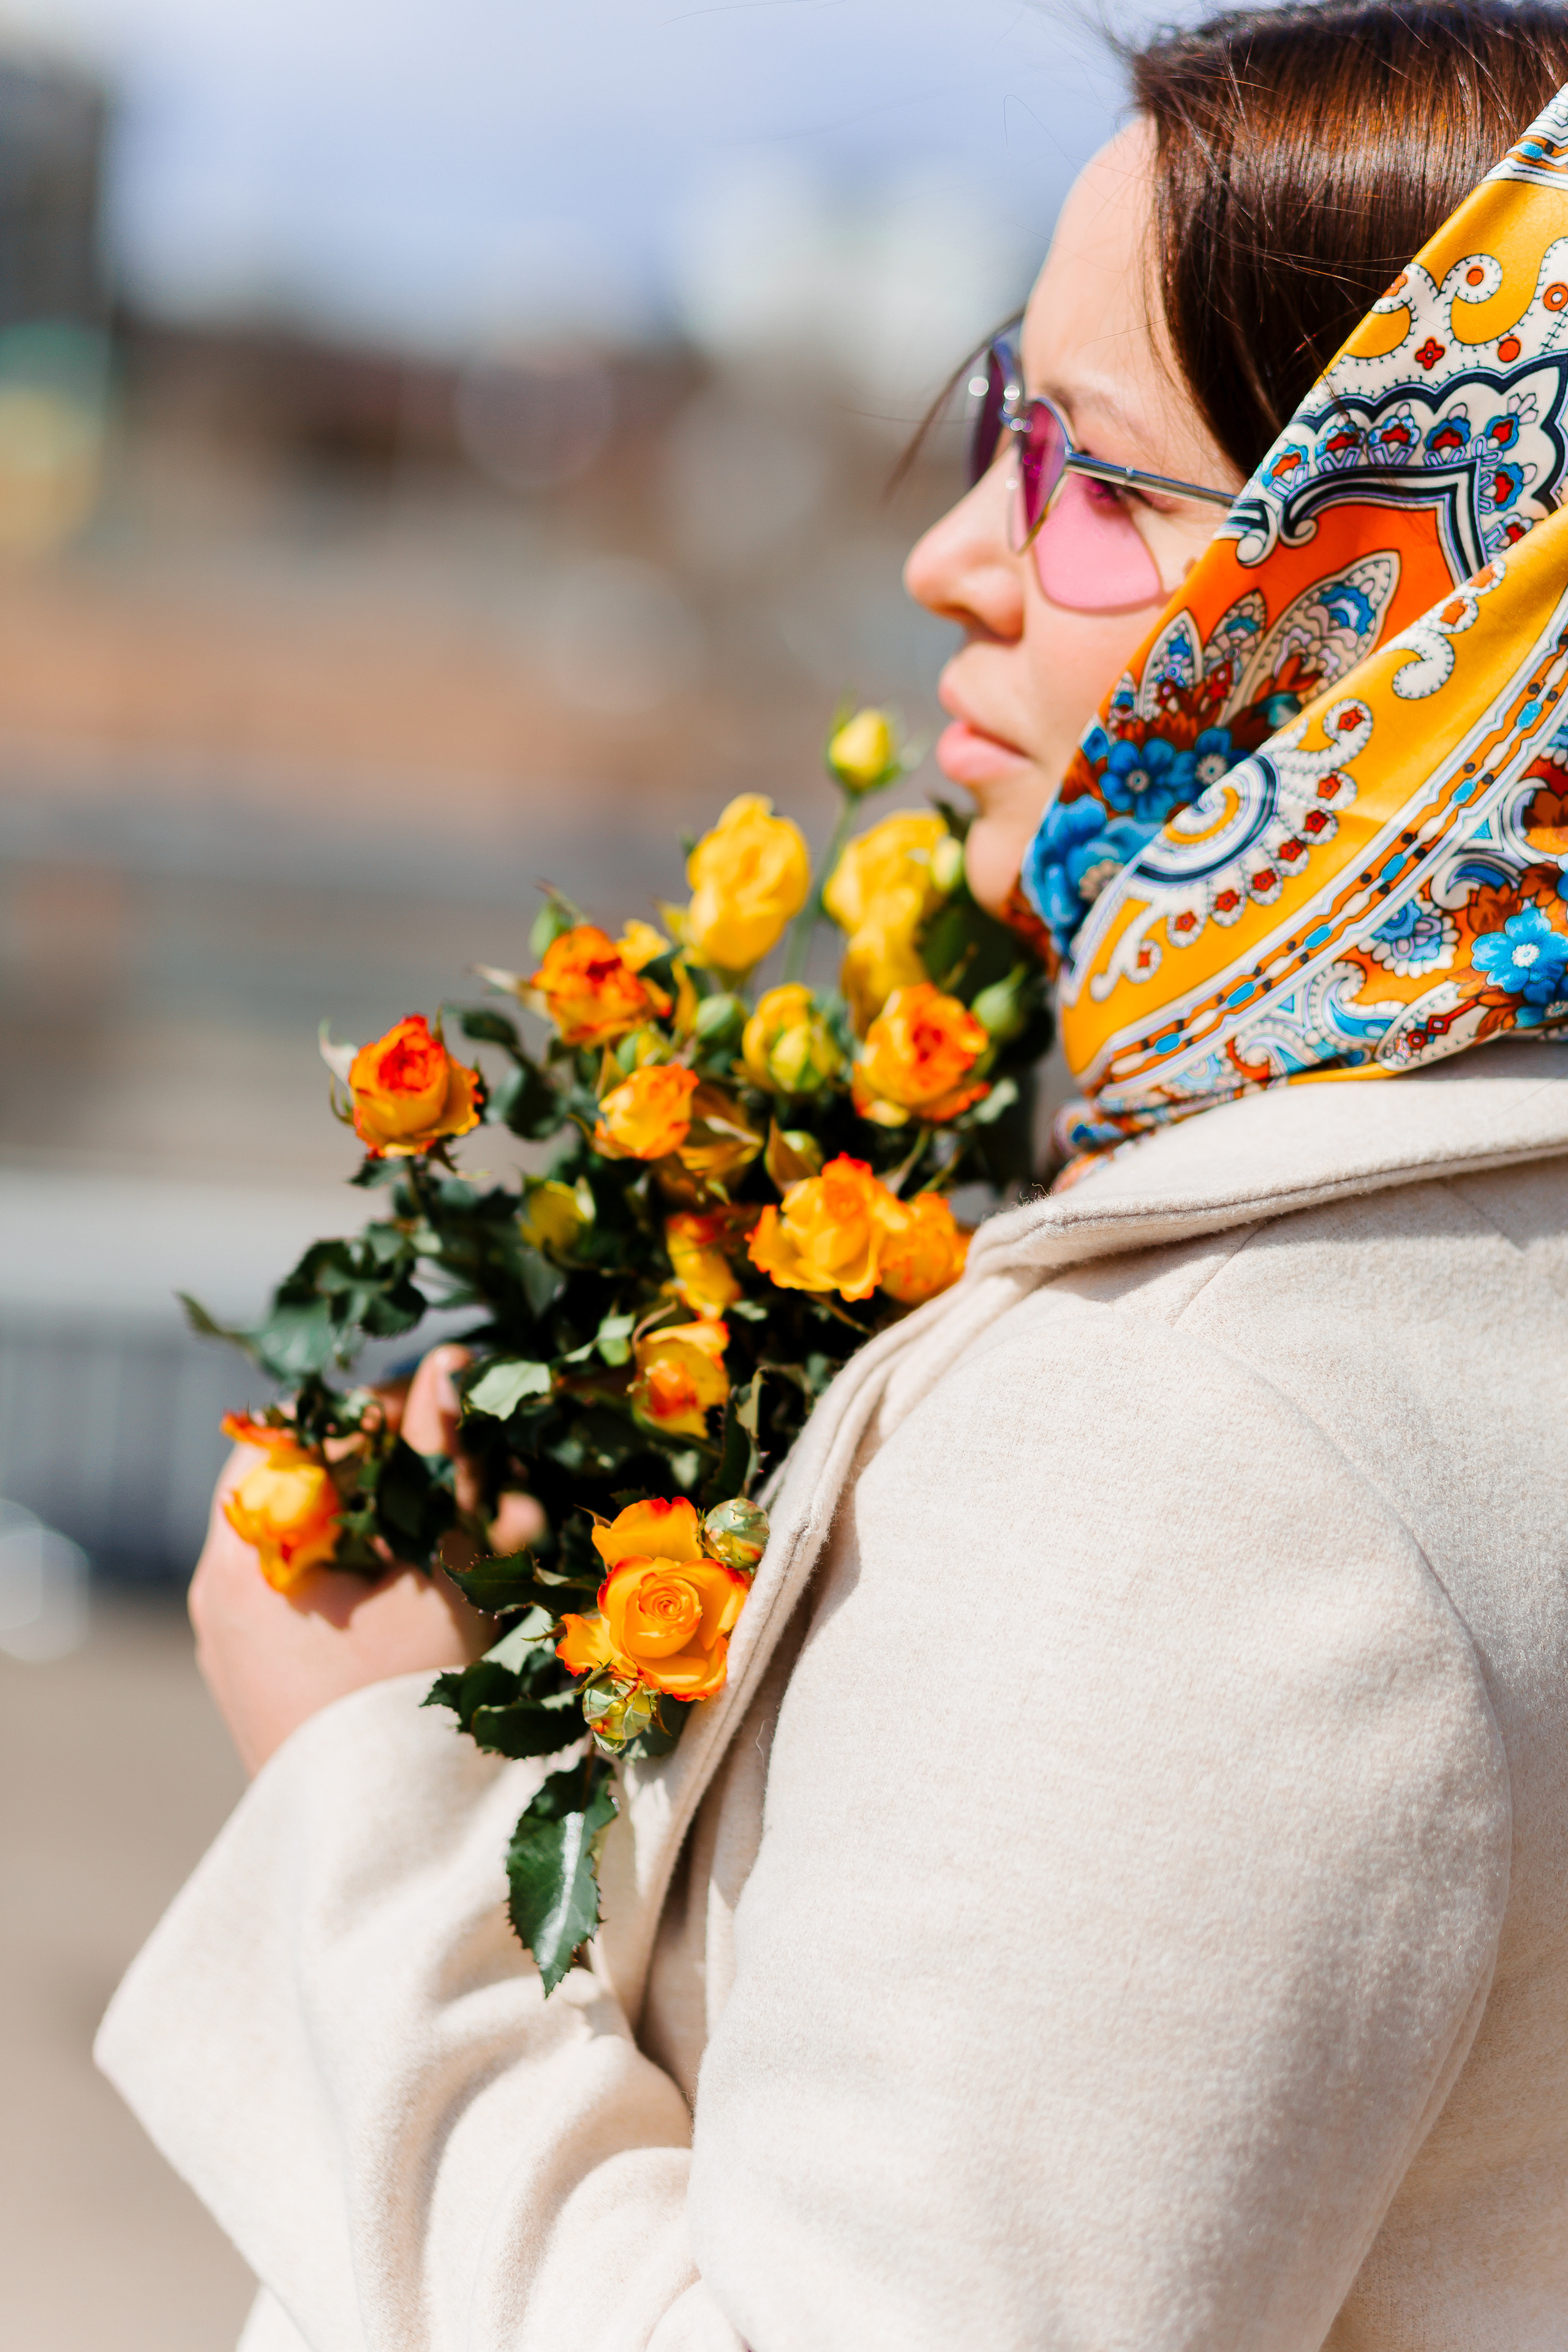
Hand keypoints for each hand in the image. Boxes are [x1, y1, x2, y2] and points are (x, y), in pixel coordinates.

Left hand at [190, 1344, 502, 1776]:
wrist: (388, 1861)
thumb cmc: (410, 1705)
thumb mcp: (438, 1567)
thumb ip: (440, 1460)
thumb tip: (450, 1362)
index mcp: (243, 1560)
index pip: (291, 1435)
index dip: (372, 1410)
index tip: (447, 1409)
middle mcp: (229, 1598)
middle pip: (321, 1491)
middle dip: (419, 1471)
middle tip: (495, 1471)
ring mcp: (255, 1648)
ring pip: (344, 1549)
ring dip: (428, 1525)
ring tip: (516, 1527)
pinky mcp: (290, 1688)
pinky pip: (344, 1605)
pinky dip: (407, 1582)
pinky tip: (487, 1577)